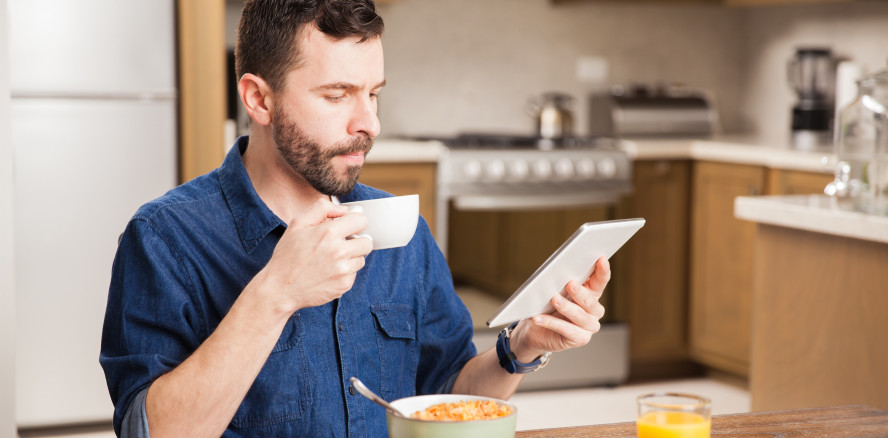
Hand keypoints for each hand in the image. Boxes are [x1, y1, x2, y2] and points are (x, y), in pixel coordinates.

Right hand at [258, 200, 372, 313]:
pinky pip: (354, 274)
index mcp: (328, 233)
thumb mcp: (297, 224)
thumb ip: (322, 209)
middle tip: (341, 244)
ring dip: (350, 257)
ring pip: (361, 258)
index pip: (361, 220)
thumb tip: (344, 210)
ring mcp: (343, 270)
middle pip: (367, 242)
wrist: (280, 288)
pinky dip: (344, 272)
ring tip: (331, 259)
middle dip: (356, 241)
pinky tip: (328, 272)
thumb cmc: (287, 255)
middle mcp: (339, 251)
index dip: (354, 222)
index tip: (348, 226)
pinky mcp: (344, 285)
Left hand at [508, 257, 609, 361]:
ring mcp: (589, 326)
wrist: (535, 331)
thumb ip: (559, 282)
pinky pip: (567, 330)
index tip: (600, 259)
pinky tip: (539, 318)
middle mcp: (594, 311)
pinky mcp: (580, 339)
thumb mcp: (552, 291)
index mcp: (591, 293)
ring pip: (580, 316)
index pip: (600, 281)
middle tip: (570, 283)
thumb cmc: (546, 306)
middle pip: (590, 301)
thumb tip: (556, 273)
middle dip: (580, 292)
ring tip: (554, 299)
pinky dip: (551, 323)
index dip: (602, 271)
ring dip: (566, 307)